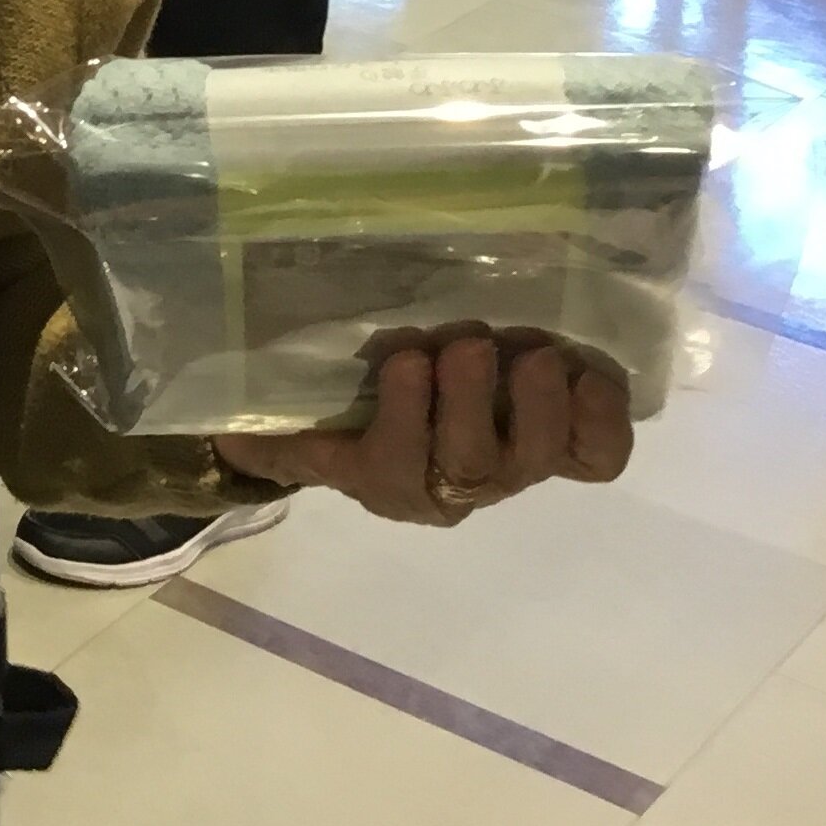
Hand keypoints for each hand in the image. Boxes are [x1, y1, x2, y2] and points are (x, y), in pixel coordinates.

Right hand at [211, 331, 632, 526]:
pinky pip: (599, 454)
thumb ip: (274, 437)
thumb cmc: (357, 423)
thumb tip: (224, 436)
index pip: (400, 471)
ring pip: (540, 459)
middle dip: (470, 403)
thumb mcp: (309, 433)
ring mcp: (520, 466)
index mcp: (391, 479)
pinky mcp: (570, 449)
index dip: (407, 419)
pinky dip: (601, 415)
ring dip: (537, 403)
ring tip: (528, 352)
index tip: (403, 358)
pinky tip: (581, 371)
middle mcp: (460, 483)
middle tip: (464, 342)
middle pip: (474, 467)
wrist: (434, 437)